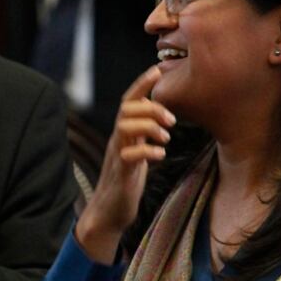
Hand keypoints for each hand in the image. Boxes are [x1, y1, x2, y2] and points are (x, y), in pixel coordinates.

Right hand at [75, 66, 173, 262]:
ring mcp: (117, 156)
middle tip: (171, 120)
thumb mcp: (136, 151)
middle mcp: (117, 140)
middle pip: (125, 110)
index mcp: (122, 133)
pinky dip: (146, 151)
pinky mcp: (121, 174)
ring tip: (166, 136)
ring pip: (125, 128)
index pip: (128, 101)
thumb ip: (144, 134)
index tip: (156, 70)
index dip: (141, 84)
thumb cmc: (126, 180)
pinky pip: (129, 156)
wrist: (108, 210)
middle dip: (150, 108)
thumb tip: (160, 117)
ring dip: (148, 127)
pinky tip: (160, 154)